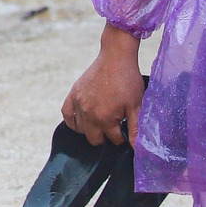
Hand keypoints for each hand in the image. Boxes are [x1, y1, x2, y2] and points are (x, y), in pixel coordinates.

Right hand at [62, 23, 145, 146]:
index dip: (122, 136)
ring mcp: (79, 104)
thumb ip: (135, 129)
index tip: (125, 127)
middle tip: (114, 125)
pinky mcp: (73, 95)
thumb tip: (138, 149)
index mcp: (105, 118)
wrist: (115, 57)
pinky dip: (73, 120)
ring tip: (101, 120)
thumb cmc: (128, 80)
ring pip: (80, 129)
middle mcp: (88, 113)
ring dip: (91, 128)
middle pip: (94, 139)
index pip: (113, 139)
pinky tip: (83, 118)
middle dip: (106, 136)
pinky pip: (67, 115)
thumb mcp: (136, 105)